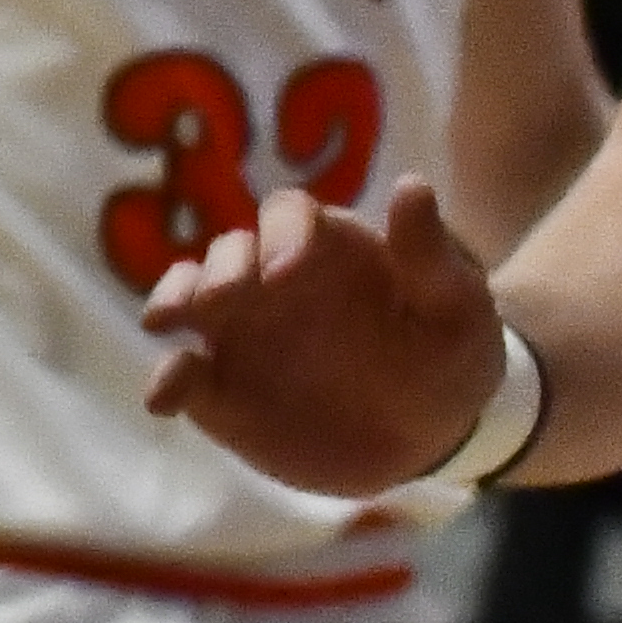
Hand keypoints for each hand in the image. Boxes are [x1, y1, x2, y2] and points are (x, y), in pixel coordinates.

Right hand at [140, 176, 502, 495]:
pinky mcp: (221, 387)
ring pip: (188, 297)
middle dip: (219, 271)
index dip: (281, 234)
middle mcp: (269, 280)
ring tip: (166, 323)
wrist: (431, 438)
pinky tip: (165, 399)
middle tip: (222, 302)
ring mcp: (238, 332)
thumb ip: (429, 255)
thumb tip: (412, 184)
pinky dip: (166, 380)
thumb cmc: (447, 359)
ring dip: (173, 302)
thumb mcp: (456, 310)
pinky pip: (182, 374)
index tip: (286, 272)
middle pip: (228, 252)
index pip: (288, 215)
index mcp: (325, 249)